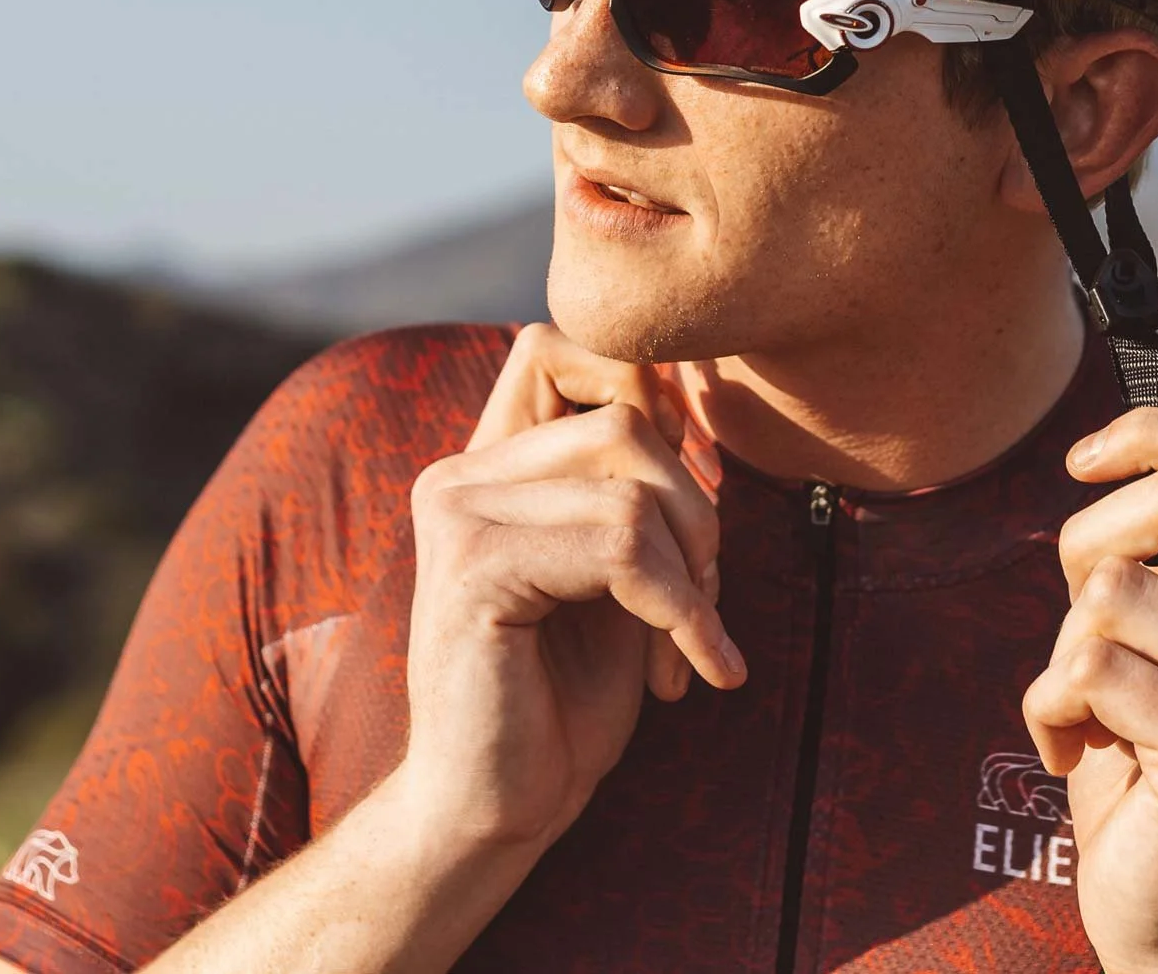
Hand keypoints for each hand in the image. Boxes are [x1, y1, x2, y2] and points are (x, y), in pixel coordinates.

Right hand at [394, 324, 743, 856]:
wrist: (494, 811)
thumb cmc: (565, 695)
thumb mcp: (620, 566)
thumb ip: (634, 480)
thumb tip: (693, 390)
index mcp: (489, 465)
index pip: (563, 346)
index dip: (645, 392)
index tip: (687, 497)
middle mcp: (459, 475)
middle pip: (627, 418)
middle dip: (696, 510)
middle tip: (701, 601)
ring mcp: (456, 515)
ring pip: (633, 488)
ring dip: (691, 574)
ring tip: (686, 646)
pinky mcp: (473, 569)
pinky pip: (621, 549)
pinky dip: (681, 613)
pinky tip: (689, 675)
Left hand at [1023, 409, 1157, 973]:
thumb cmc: (1142, 745)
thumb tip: (1110, 448)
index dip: (1155, 428)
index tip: (1083, 462)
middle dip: (1089, 543)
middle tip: (1084, 625)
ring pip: (1115, 586)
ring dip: (1063, 646)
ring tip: (1088, 704)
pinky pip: (1089, 669)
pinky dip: (1048, 707)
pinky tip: (1076, 752)